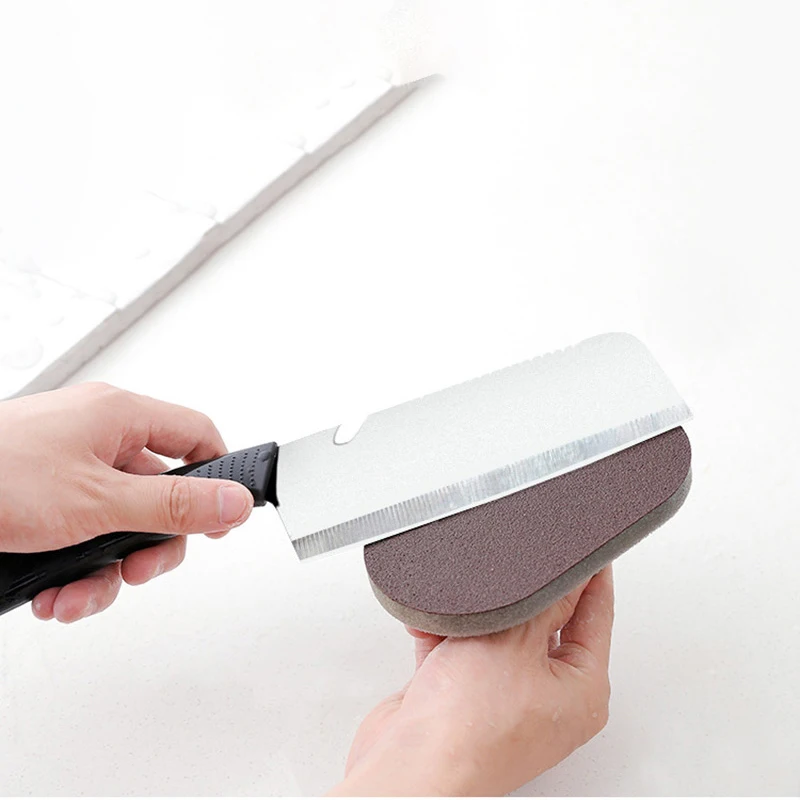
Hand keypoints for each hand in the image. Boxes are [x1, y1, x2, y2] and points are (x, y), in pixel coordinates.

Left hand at [0, 382, 253, 622]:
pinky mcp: (43, 495)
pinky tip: (54, 592)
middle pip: (159, 492)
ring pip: (118, 522)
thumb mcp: (98, 502)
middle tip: (138, 571)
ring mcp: (68, 466)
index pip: (196, 435)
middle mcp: (96, 436)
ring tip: (78, 594)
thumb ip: (173, 505)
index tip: (220, 518)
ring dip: (105, 571)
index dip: (217, 476)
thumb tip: (234, 501)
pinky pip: (82, 531)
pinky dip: (74, 569)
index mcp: (119, 416)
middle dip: (151, 545)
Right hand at [332, 567, 613, 795]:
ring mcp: (505, 698)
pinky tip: (434, 625)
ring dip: (474, 615)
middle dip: (517, 594)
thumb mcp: (515, 638)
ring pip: (497, 632)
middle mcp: (548, 699)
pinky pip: (463, 649)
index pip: (597, 614)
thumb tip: (569, 571)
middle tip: (513, 566)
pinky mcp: (466, 697)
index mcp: (581, 692)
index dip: (590, 574)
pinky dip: (447, 634)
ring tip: (463, 605)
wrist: (409, 764)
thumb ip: (545, 597)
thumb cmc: (469, 727)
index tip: (583, 544)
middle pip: (543, 622)